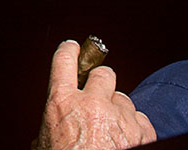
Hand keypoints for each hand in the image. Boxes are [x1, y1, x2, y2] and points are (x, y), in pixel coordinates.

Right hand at [36, 40, 156, 149]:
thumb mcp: (44, 145)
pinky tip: (126, 143)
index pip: (65, 60)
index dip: (69, 51)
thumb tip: (51, 127)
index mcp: (62, 104)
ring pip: (124, 99)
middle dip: (102, 85)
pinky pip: (142, 119)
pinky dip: (135, 129)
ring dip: (118, 112)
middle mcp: (93, 104)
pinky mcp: (143, 131)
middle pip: (104, 74)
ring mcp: (121, 116)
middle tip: (98, 100)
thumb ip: (50, 127)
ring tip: (110, 134)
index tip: (73, 47)